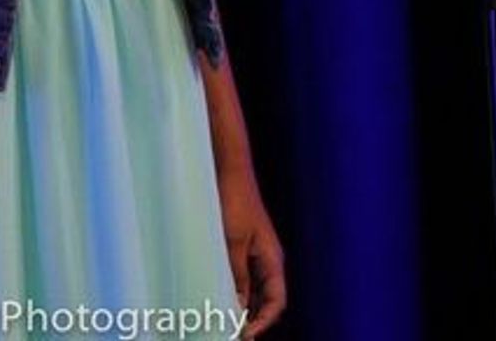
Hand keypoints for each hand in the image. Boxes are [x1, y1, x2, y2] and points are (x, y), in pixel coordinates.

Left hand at [217, 166, 285, 337]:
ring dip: (242, 306)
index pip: (276, 301)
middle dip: (253, 318)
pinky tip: (218, 298)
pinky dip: (234, 291)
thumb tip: (238, 308)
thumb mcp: (233, 243)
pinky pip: (241, 278)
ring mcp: (254, 254)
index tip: (244, 334)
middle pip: (266, 300)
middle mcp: (267, 259)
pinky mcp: (241, 247)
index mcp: (272, 259)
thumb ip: (237, 276)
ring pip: (253, 291)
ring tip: (224, 320)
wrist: (228, 171)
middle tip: (231, 331)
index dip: (263, 321)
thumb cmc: (234, 201)